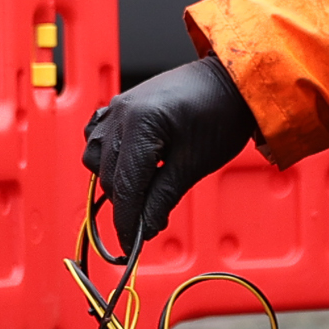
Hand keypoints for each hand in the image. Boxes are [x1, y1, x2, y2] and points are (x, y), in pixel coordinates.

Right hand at [82, 57, 256, 240]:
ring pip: (97, 157)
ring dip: (115, 179)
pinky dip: (108, 156)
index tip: (130, 245)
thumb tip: (144, 229)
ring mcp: (117, 107)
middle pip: (109, 175)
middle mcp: (121, 113)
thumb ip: (162, 198)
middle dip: (126, 203)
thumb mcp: (193, 165)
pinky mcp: (120, 106)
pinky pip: (99, 136)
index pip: (125, 186)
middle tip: (148, 222)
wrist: (230, 83)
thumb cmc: (220, 116)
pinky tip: (128, 165)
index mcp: (140, 124)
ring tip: (143, 191)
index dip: (126, 221)